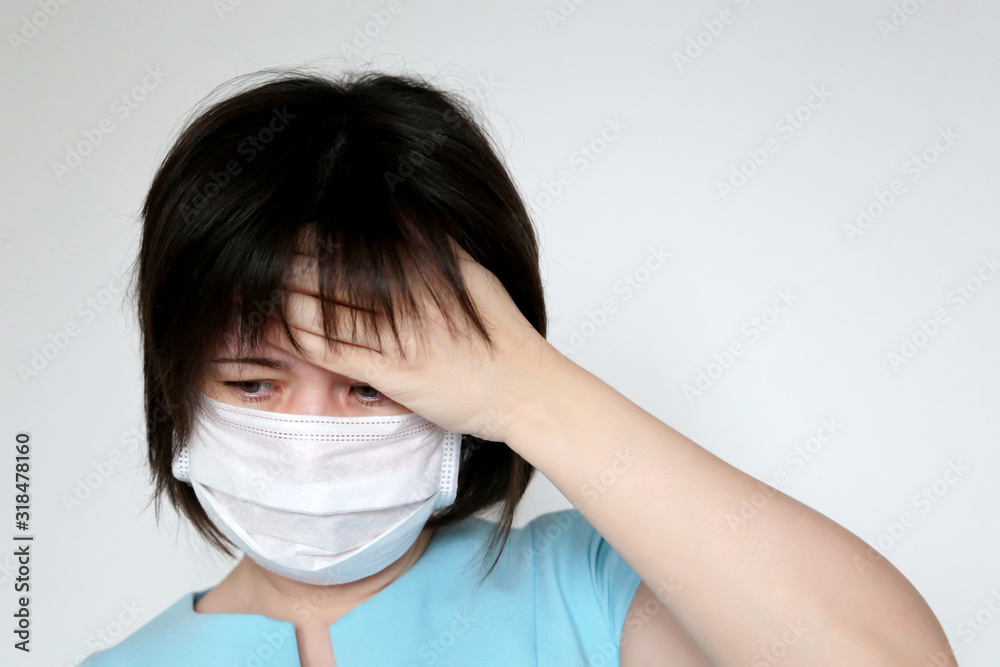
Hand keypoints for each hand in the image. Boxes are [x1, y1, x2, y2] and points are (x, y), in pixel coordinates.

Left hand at [270, 237, 551, 441]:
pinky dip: (294, 336)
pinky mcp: (390, 372)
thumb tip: (397, 204)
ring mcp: (396, 334)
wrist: (524, 388)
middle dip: (282, 263)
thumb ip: (429, 237)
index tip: (284, 235)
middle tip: (256, 260)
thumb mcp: (471, 269)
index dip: (304, 235)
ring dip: (279, 297)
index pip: (344, 236)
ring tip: (258, 290)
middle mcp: (405, 293)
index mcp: (421, 263)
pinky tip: (275, 328)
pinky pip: (327, 351)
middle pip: (321, 267)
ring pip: (316, 308)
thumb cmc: (499, 331)